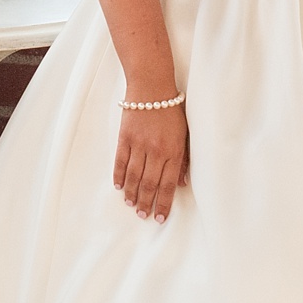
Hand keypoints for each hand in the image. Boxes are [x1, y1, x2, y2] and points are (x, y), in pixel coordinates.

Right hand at [113, 102, 188, 222]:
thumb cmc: (171, 109)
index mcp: (173, 150)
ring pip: (134, 176)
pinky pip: (120, 161)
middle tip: (144, 215)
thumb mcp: (184, 134)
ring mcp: (139, 143)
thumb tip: (182, 183)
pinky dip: (119, 175)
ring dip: (132, 193)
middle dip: (146, 203)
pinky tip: (119, 186)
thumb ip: (182, 159)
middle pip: (149, 183)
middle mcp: (156, 150)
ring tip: (131, 205)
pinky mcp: (125, 137)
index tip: (161, 217)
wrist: (152, 86)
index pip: (168, 184)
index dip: (164, 203)